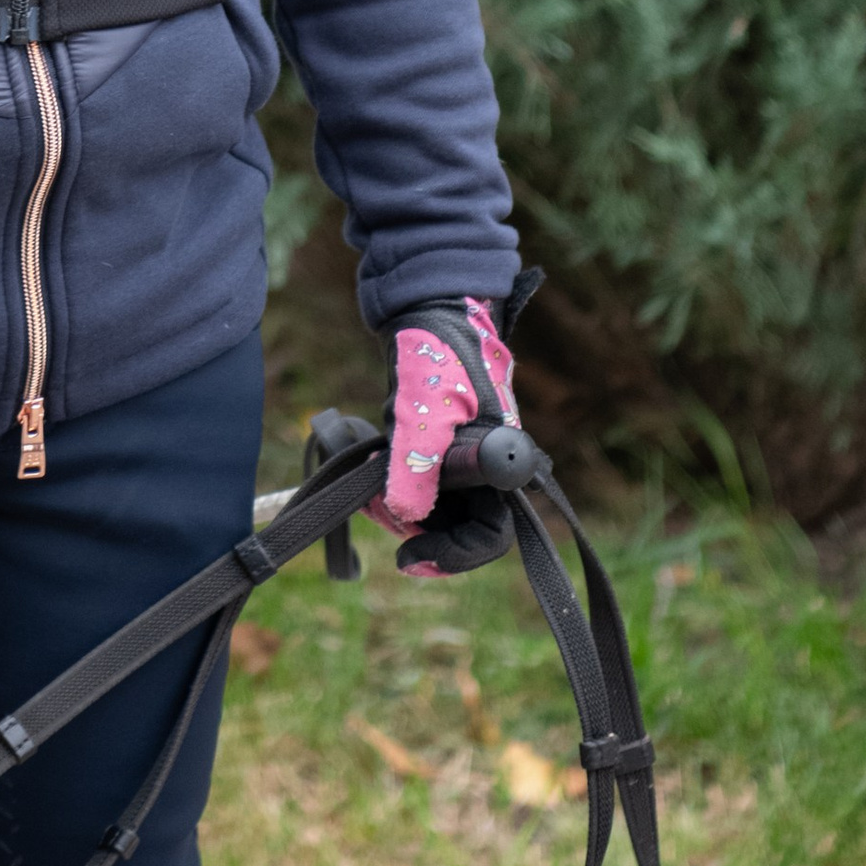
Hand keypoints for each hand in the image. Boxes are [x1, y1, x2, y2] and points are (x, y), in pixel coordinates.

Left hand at [370, 295, 521, 576]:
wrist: (427, 308)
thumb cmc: (436, 352)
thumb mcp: (423, 412)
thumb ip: (416, 466)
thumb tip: (405, 516)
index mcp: (500, 464)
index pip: (489, 535)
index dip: (452, 554)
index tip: (409, 558)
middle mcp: (487, 469)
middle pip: (457, 528)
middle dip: (415, 528)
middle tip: (374, 509)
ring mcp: (463, 461)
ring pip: (435, 512)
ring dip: (398, 508)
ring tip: (366, 488)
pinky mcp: (440, 451)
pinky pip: (420, 488)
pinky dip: (394, 489)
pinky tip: (372, 473)